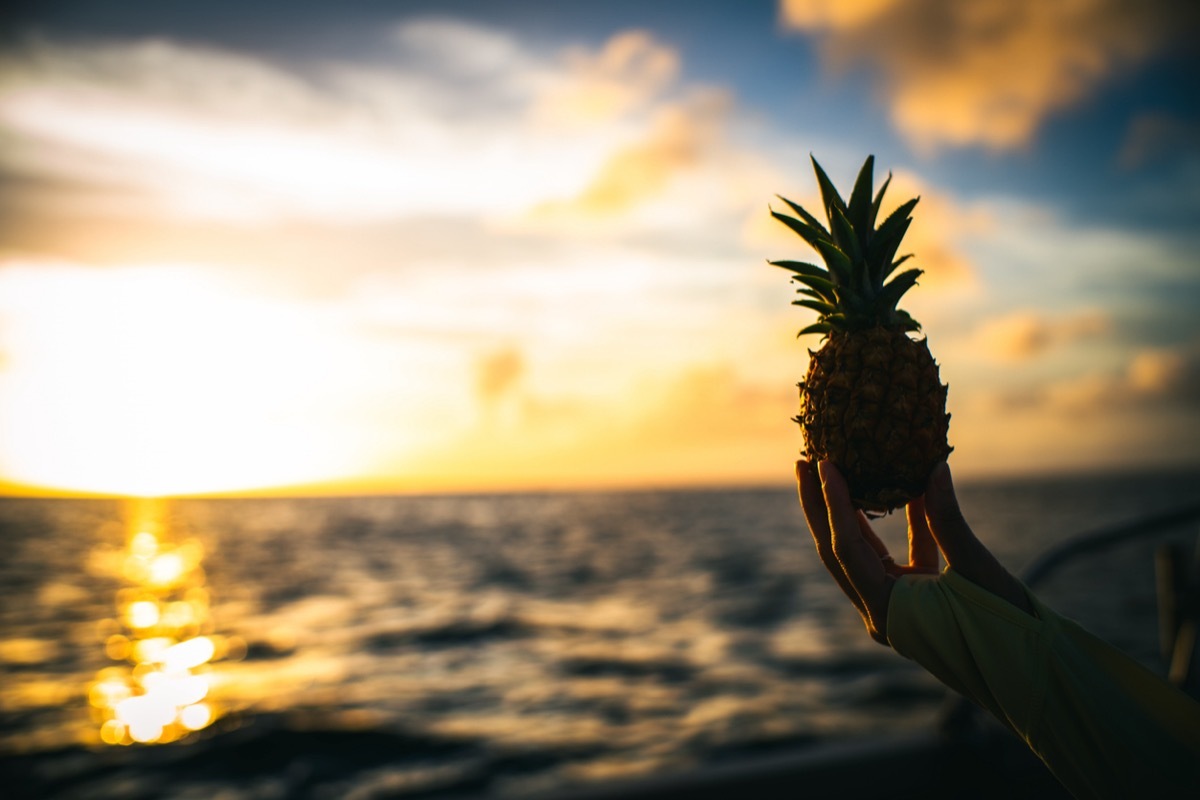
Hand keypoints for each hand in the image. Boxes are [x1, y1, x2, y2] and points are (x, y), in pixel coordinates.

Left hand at [797, 459, 1033, 645]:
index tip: (823, 464)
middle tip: (805, 461)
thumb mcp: (977, 570)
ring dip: (850, 512)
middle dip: (820, 505)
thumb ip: (949, 519)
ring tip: (833, 469)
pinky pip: (896, 558)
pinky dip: (902, 527)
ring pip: (862, 552)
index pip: (848, 548)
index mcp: (887, 610)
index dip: (834, 503)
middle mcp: (880, 610)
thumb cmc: (1007, 629)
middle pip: (838, 550)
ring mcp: (894, 606)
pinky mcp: (913, 600)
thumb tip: (934, 467)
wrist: (1033, 673)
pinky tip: (906, 490)